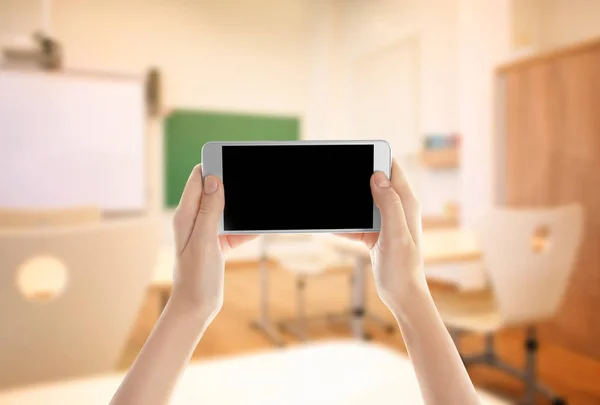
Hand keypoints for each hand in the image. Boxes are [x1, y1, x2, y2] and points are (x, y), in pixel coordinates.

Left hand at [171, 165, 256, 321]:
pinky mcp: (218, 243)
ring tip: (260, 200)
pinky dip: (248, 227)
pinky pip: (235, 228)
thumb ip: (210, 211)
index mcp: (186, 215)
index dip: (215, 166)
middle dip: (233, 183)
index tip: (233, 158)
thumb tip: (215, 180)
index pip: (199, 178)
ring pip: (228, 209)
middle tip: (253, 178)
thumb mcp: (204, 242)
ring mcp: (207, 231)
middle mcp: (195, 220)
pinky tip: (263, 225)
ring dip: (242, 206)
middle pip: (216, 191)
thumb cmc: (195, 278)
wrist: (196, 308)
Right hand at [338, 159, 424, 309]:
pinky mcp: (374, 233)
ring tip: (329, 200)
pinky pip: (355, 221)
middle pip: (373, 182)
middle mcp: (396, 208)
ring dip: (347, 201)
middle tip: (335, 176)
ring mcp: (385, 221)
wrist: (402, 296)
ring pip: (362, 201)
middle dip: (355, 178)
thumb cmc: (404, 268)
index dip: (376, 158)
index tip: (357, 154)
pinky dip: (343, 223)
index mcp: (406, 203)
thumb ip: (389, 205)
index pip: (392, 168)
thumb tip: (377, 176)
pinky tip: (329, 225)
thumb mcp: (396, 235)